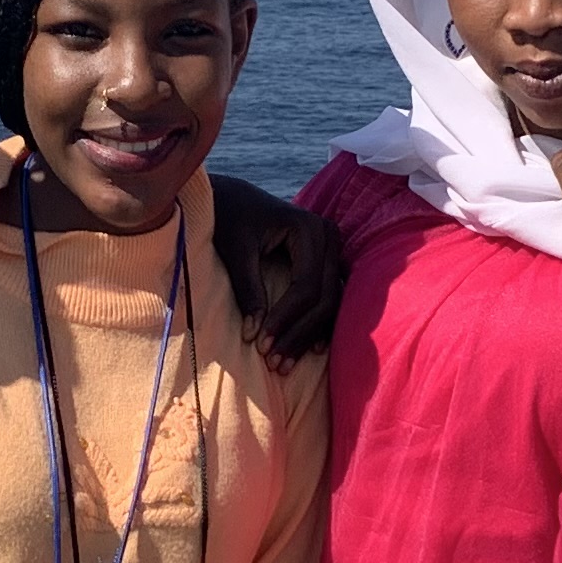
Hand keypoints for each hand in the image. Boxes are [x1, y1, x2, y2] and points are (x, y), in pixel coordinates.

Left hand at [207, 170, 344, 363]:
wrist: (233, 198)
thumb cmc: (228, 218)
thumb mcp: (234, 249)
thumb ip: (247, 288)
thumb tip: (253, 334)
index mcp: (309, 228)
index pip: (306, 285)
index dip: (286, 318)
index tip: (261, 345)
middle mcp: (329, 238)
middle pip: (325, 297)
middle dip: (299, 333)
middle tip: (275, 363)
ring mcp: (333, 251)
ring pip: (331, 303)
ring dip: (310, 335)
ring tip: (285, 364)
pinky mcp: (327, 263)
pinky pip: (330, 299)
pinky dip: (319, 325)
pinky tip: (311, 350)